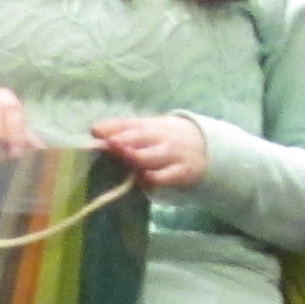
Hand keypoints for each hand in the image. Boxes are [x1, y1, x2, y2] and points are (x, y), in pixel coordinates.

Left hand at [90, 113, 209, 191]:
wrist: (209, 149)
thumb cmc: (169, 141)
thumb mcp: (152, 131)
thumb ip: (126, 132)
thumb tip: (95, 131)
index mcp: (152, 125)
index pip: (130, 124)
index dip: (113, 127)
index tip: (95, 131)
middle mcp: (162, 137)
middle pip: (140, 137)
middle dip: (121, 141)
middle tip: (105, 144)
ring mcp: (172, 155)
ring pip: (151, 156)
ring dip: (134, 156)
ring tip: (120, 158)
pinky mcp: (181, 173)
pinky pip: (165, 176)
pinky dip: (153, 178)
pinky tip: (142, 179)